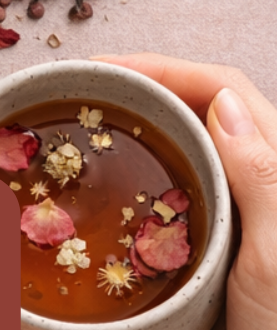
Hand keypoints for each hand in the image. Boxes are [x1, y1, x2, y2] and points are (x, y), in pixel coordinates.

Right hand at [98, 53, 276, 329]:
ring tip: (75, 138)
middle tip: (73, 98)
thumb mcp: (276, 260)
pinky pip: (174, 203)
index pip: (221, 89)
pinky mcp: (219, 260)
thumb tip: (223, 101)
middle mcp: (263, 188)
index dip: (161, 69)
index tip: (98, 72)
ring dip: (134, 136)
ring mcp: (241, 223)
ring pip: (183, 154)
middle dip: (138, 94)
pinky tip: (99, 203)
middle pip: (197, 113)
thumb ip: (258, 176)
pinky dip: (136, 188)